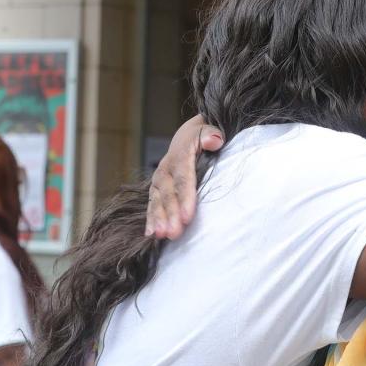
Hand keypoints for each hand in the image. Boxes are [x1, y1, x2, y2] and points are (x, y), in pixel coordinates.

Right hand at [145, 115, 223, 237]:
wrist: (189, 134)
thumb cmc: (204, 135)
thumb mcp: (209, 129)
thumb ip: (211, 134)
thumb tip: (214, 140)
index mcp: (180, 155)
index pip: (183, 179)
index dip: (185, 197)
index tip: (189, 216)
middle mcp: (166, 168)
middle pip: (168, 194)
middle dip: (171, 214)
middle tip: (174, 233)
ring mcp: (160, 179)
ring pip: (157, 201)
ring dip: (158, 219)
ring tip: (161, 236)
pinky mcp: (157, 188)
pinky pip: (152, 204)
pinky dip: (151, 219)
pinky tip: (151, 235)